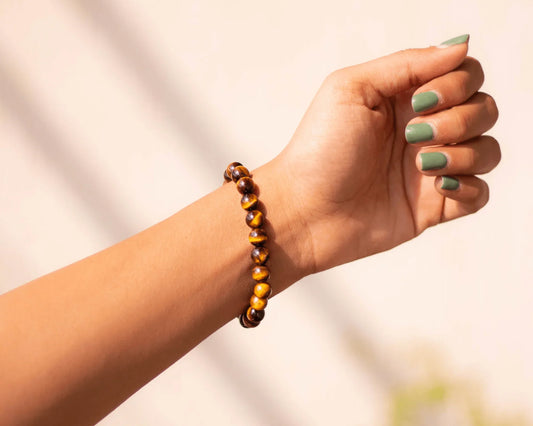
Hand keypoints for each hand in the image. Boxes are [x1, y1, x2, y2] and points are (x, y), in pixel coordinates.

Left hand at [273, 36, 499, 273]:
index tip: (419, 101)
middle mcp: (422, 130)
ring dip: (466, 153)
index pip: (463, 75)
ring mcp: (430, 169)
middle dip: (460, 118)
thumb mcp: (352, 88)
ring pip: (487, 150)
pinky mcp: (432, 207)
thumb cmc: (319, 149)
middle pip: (483, 109)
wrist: (304, 211)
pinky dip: (469, 188)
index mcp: (405, 98)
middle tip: (414, 133)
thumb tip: (461, 46)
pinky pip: (479, 194)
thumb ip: (407, 64)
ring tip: (422, 164)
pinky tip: (437, 187)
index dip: (456, 83)